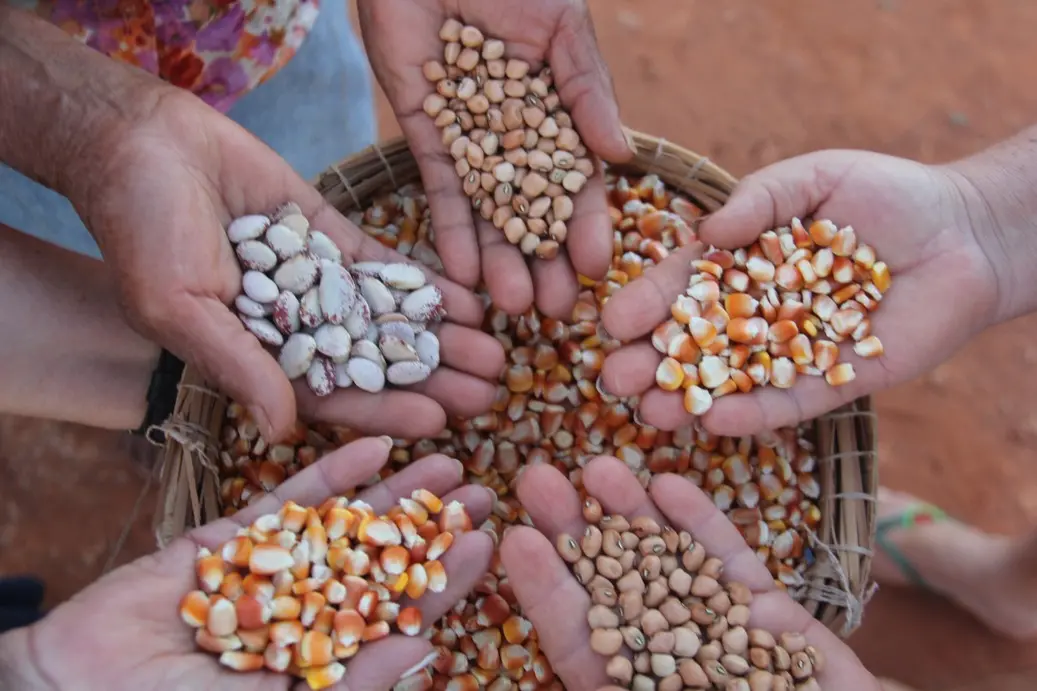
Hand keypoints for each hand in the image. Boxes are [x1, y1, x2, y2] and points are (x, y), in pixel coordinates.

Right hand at [0, 437, 494, 690]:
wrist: (77, 690)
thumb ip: (352, 682)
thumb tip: (429, 651)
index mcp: (329, 654)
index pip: (401, 612)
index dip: (444, 578)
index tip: (487, 542)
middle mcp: (310, 607)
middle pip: (386, 558)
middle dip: (433, 525)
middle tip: (484, 489)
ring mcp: (274, 568)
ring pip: (349, 522)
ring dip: (396, 492)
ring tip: (447, 460)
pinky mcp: (232, 536)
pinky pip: (291, 500)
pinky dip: (332, 473)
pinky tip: (373, 447)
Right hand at [73, 85, 503, 441]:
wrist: (142, 142)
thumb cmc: (141, 230)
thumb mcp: (180, 304)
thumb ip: (237, 363)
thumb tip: (283, 430)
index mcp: (255, 357)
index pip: (333, 397)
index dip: (385, 410)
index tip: (440, 419)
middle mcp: (294, 327)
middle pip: (374, 364)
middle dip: (431, 378)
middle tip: (491, 390)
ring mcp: (317, 281)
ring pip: (388, 317)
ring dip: (440, 336)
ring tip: (495, 349)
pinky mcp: (331, 235)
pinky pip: (385, 266)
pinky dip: (424, 284)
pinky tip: (468, 299)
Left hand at [357, 0, 633, 318]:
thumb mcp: (564, 27)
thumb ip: (589, 90)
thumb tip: (622, 156)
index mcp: (560, 114)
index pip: (578, 182)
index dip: (587, 225)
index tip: (596, 268)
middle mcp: (517, 138)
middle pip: (532, 211)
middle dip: (543, 262)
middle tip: (554, 313)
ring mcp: (471, 139)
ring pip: (487, 210)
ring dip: (498, 259)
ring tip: (510, 306)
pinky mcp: (425, 133)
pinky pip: (440, 188)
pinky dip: (450, 228)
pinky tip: (462, 271)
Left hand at [500, 455, 880, 689]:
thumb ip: (625, 690)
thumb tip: (580, 679)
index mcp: (630, 687)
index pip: (575, 638)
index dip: (544, 589)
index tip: (514, 537)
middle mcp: (666, 655)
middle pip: (608, 584)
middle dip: (574, 530)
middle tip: (537, 476)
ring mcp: (715, 628)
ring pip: (663, 562)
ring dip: (630, 513)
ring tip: (596, 465)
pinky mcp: (767, 615)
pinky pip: (729, 564)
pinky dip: (702, 525)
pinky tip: (671, 484)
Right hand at [597, 150, 998, 434]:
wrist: (966, 231)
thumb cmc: (885, 193)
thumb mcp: (812, 177)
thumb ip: (757, 200)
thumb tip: (707, 233)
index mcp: (742, 261)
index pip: (683, 285)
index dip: (647, 302)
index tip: (611, 321)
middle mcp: (759, 311)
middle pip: (695, 340)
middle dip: (652, 361)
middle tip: (613, 380)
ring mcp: (793, 350)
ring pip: (732, 379)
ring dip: (689, 398)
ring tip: (647, 414)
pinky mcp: (834, 382)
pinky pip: (787, 403)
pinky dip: (752, 414)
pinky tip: (714, 423)